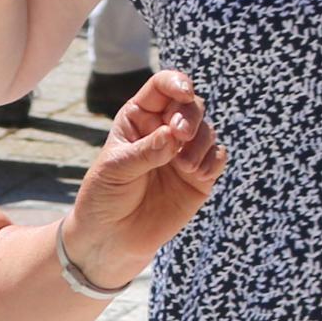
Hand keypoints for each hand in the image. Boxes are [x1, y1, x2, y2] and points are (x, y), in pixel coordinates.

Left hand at [61, 70, 225, 287]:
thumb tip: (175, 135)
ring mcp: (183, 153)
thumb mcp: (116, 170)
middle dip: (190, 116)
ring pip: (207, 130)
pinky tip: (197, 174)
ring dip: (201, 143)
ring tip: (184, 166)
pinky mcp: (199, 177)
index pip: (162, 88)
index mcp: (139, 118)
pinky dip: (213, 161)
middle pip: (191, 105)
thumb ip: (145, 151)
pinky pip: (217, 157)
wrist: (111, 237)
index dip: (176, 83)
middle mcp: (165, 130)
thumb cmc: (104, 197)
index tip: (184, 92)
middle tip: (180, 135)